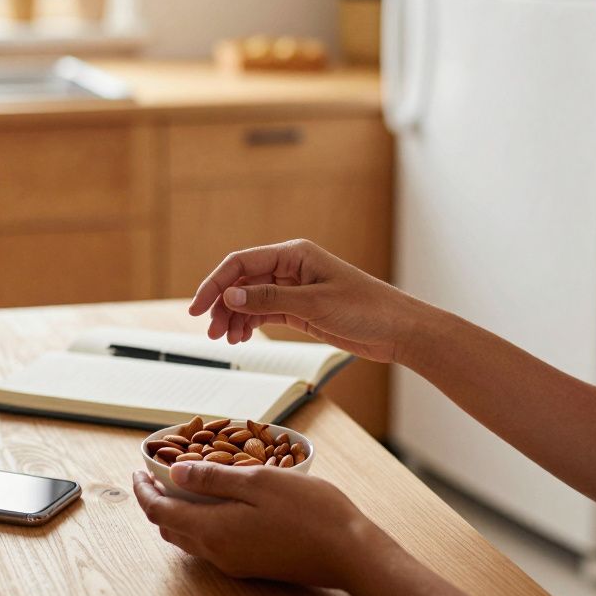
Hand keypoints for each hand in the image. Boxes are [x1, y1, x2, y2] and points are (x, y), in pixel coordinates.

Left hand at [132, 462, 400, 591]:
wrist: (349, 551)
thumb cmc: (310, 512)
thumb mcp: (258, 482)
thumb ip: (213, 480)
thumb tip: (176, 474)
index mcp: (213, 530)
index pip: (158, 512)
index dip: (142, 491)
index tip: (138, 470)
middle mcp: (218, 552)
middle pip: (169, 529)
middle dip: (156, 501)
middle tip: (155, 475)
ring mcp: (235, 562)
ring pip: (189, 538)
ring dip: (177, 514)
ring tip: (182, 485)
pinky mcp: (251, 564)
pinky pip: (211, 544)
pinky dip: (199, 522)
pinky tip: (215, 504)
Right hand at [189, 239, 427, 363]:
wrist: (399, 330)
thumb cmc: (367, 310)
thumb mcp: (314, 304)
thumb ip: (269, 300)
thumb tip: (229, 296)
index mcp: (294, 254)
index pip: (241, 263)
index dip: (214, 283)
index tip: (197, 308)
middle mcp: (291, 267)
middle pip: (242, 281)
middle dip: (222, 304)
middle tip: (211, 333)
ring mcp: (295, 288)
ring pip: (250, 299)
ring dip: (233, 317)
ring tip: (225, 340)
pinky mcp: (300, 308)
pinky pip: (264, 312)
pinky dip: (249, 324)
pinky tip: (241, 338)